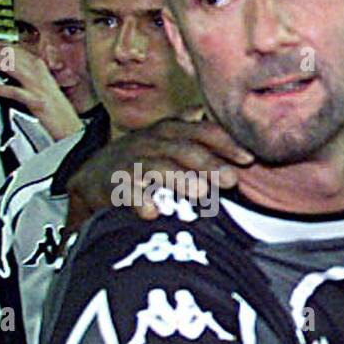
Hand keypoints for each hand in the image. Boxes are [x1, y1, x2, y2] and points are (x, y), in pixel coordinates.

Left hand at [0, 37, 81, 139]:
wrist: (69, 126)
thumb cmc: (52, 106)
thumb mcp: (36, 83)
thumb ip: (19, 71)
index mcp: (37, 64)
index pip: (9, 46)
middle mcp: (38, 71)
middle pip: (7, 52)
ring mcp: (38, 85)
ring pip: (9, 65)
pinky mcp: (37, 101)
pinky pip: (14, 91)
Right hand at [65, 115, 253, 231]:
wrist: (95, 176)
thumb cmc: (145, 160)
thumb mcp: (172, 142)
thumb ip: (203, 139)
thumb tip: (245, 145)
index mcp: (170, 131)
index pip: (201, 131)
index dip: (225, 143)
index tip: (248, 158)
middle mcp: (152, 142)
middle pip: (183, 150)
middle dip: (208, 164)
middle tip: (230, 180)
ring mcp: (132, 161)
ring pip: (158, 168)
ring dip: (179, 178)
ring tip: (199, 192)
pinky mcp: (113, 183)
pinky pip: (126, 191)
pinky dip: (137, 200)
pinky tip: (152, 212)